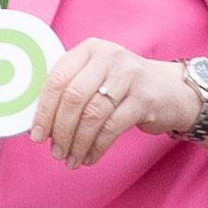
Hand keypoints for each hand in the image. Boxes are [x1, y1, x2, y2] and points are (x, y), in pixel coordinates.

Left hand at [30, 35, 191, 170]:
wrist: (170, 90)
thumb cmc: (122, 86)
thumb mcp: (96, 76)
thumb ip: (69, 89)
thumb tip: (38, 123)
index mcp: (89, 49)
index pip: (57, 78)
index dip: (44, 110)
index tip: (37, 135)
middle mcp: (108, 57)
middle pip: (73, 97)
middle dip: (60, 130)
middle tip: (55, 151)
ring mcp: (129, 76)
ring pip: (92, 115)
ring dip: (78, 143)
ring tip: (71, 159)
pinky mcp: (145, 98)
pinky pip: (112, 127)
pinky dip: (97, 146)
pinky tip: (90, 157)